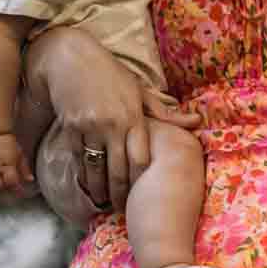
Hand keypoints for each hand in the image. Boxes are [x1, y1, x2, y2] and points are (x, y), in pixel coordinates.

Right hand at [28, 28, 196, 210]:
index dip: (142, 182)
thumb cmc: (110, 75)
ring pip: (96, 167)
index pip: (141, 160)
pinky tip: (87, 185)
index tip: (144, 196)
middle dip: (121, 193)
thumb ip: (165, 114)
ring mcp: (90, 126)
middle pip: (119, 169)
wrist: (70, 57)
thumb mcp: (139, 91)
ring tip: (104, 203)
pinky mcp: (70, 126)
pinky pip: (78, 157)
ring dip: (100, 189)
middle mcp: (112, 125)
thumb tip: (196, 122)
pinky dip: (83, 174)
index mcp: (133, 118)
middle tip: (124, 210)